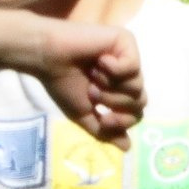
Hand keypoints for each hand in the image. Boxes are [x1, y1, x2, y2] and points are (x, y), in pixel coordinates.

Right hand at [30, 19, 143, 142]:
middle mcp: (126, 73)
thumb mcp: (83, 114)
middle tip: (92, 92)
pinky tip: (99, 60)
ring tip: (92, 77)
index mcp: (117, 89)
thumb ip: (104, 130)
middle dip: (115, 102)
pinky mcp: (126, 41)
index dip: (123, 121)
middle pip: (140, 100)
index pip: (136, 113)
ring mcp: (128, 56)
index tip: (103, 118)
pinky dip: (114, 69)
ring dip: (110, 87)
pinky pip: (133, 66)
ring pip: (137, 85)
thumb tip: (127, 148)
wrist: (47, 58)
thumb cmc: (61, 83)